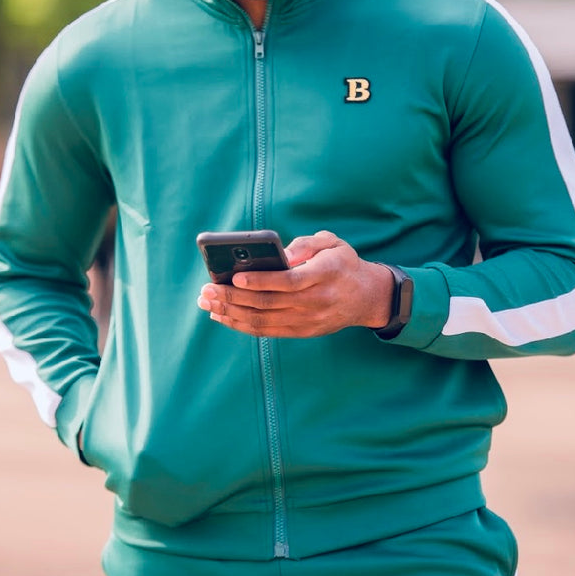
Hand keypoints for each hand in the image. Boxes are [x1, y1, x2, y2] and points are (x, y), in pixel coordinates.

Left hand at [197, 230, 394, 337]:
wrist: (367, 297)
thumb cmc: (343, 263)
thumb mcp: (333, 243)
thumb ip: (307, 244)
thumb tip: (282, 254)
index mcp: (325, 274)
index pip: (289, 281)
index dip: (261, 281)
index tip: (235, 277)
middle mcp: (317, 301)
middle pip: (269, 303)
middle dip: (233, 298)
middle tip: (207, 290)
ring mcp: (309, 320)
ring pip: (264, 321)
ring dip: (231, 313)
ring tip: (207, 303)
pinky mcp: (303, 331)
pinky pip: (268, 331)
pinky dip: (242, 325)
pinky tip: (223, 316)